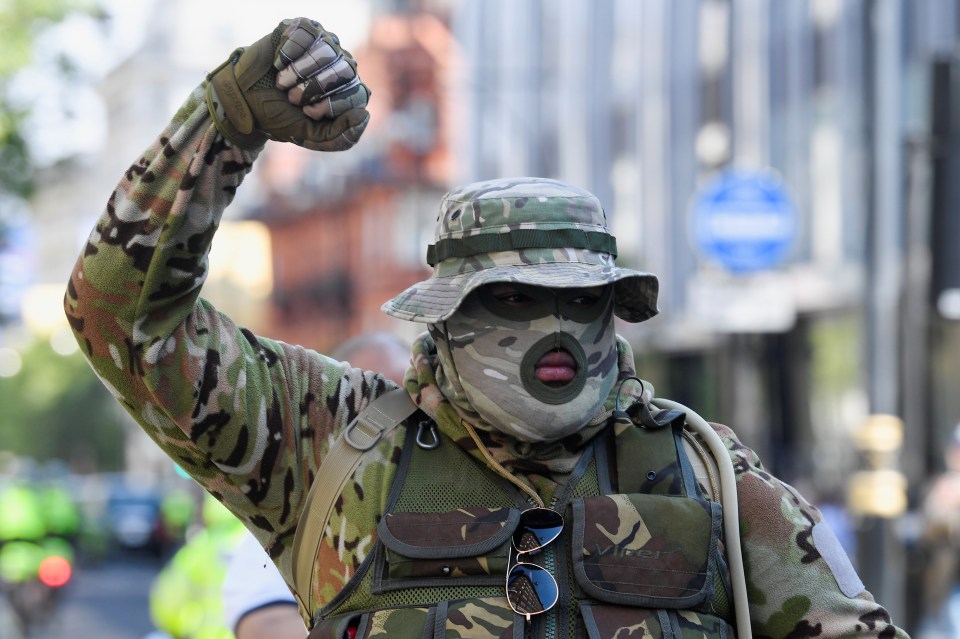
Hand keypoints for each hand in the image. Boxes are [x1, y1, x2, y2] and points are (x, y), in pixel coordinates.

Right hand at [206, 17, 369, 150]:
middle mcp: (342, 65)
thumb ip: (341, 136)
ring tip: (282, 82)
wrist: (245, 98)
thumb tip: (365, 115)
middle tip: (293, 98)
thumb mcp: (310, 136)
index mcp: (348, 91)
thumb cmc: (280, 116)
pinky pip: (306, 33)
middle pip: (346, 71)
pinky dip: (287, 52)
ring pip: (326, 50)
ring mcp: (325, 44)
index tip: (307, 112)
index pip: (358, 94)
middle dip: (314, 89)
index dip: (332, 105)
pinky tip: (278, 63)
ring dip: (298, 72)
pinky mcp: (304, 28)